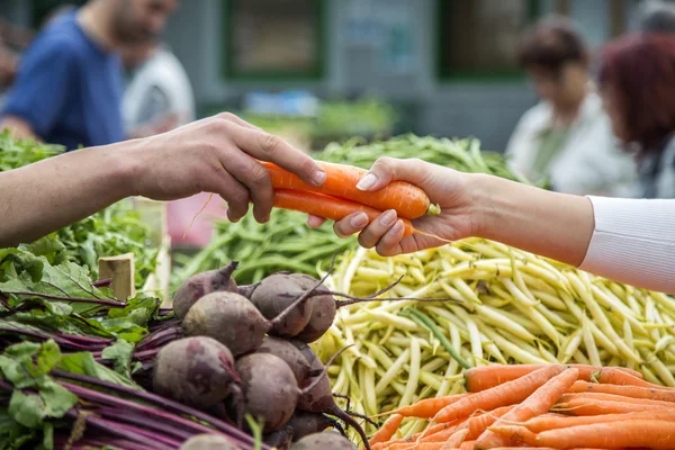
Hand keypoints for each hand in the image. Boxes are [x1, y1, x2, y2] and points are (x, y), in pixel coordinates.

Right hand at [128, 112, 324, 222]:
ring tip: (259, 217)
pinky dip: (241, 208)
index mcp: (230, 124)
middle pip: (275, 149)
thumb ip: (237, 156)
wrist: (136, 165)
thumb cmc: (176, 163)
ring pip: (258, 177)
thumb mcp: (210, 149)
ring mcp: (215, 148)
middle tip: (317, 183)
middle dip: (301, 167)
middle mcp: (226, 130)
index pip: (272, 141)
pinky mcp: (205, 169)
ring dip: (264, 202)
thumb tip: (269, 179)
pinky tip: (235, 215)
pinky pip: (237, 193)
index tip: (317, 172)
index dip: (298, 158)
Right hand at [308, 157, 482, 255]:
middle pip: (342, 225)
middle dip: (344, 223)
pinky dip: (388, 237)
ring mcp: (385, 231)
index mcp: (370, 192)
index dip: (320, 210)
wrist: (468, 202)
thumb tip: (359, 188)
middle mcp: (373, 212)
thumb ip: (385, 169)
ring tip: (393, 216)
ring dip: (372, 229)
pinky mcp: (399, 246)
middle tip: (358, 214)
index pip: (337, 201)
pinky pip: (381, 249)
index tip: (311, 216)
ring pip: (361, 239)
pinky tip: (403, 226)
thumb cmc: (440, 180)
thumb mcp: (410, 167)